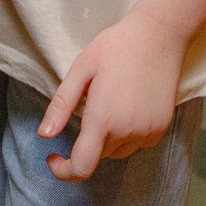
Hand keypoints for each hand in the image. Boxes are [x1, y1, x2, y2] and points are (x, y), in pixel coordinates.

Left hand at [38, 11, 186, 181]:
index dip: (63, 170)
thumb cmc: (116, 47)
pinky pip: (136, 143)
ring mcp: (148, 132)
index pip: (81, 167)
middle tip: (90, 104)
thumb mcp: (81, 69)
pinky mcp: (161, 129)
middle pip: (98, 155)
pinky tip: (128, 106)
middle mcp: (128, 131)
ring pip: (117, 151)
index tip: (54, 156)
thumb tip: (44, 135)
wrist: (159, 35)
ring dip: (107, 139)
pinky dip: (127, 133)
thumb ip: (61, 105)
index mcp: (103, 119)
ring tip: (111, 103)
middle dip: (87, 140)